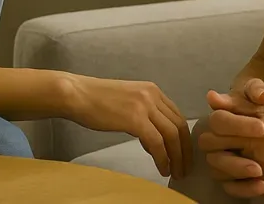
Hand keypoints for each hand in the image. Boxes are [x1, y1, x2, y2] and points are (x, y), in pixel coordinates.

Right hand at [62, 74, 190, 178]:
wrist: (77, 95)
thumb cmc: (96, 101)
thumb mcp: (128, 103)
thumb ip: (144, 117)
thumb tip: (153, 140)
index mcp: (152, 90)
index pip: (177, 115)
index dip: (183, 138)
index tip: (184, 154)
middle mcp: (153, 95)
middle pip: (179, 125)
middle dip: (185, 149)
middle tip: (185, 168)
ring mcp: (145, 106)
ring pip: (171, 135)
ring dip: (177, 157)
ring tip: (176, 173)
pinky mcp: (135, 119)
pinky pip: (157, 143)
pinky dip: (162, 158)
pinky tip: (162, 168)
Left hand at [200, 86, 263, 199]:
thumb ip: (238, 103)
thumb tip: (211, 97)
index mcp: (259, 127)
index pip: (219, 124)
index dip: (214, 125)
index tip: (220, 128)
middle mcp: (260, 151)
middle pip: (214, 150)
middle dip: (213, 145)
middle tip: (219, 144)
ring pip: (220, 173)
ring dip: (220, 165)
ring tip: (228, 159)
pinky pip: (237, 190)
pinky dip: (233, 183)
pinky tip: (238, 175)